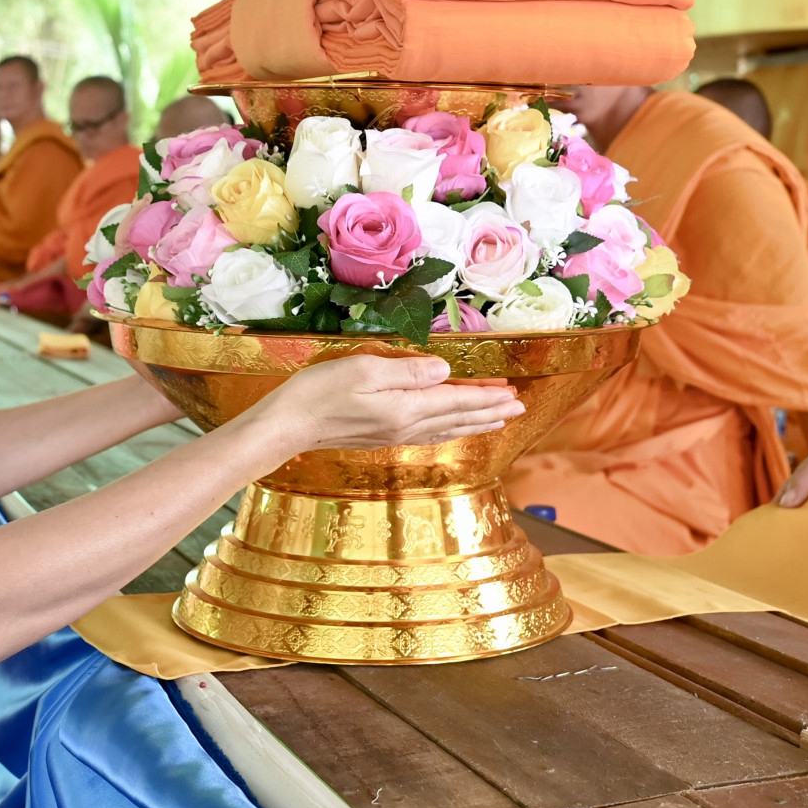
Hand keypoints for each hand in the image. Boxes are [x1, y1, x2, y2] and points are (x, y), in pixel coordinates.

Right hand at [252, 355, 522, 452]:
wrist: (288, 425)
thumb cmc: (320, 391)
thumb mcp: (364, 369)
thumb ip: (407, 371)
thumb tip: (445, 371)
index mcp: (406, 408)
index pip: (457, 401)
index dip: (486, 396)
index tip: (513, 391)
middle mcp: (406, 427)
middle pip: (458, 418)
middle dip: (490, 411)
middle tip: (519, 406)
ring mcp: (394, 435)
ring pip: (447, 429)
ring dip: (475, 423)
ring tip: (498, 420)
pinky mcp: (383, 438)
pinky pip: (430, 435)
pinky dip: (451, 431)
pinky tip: (453, 430)